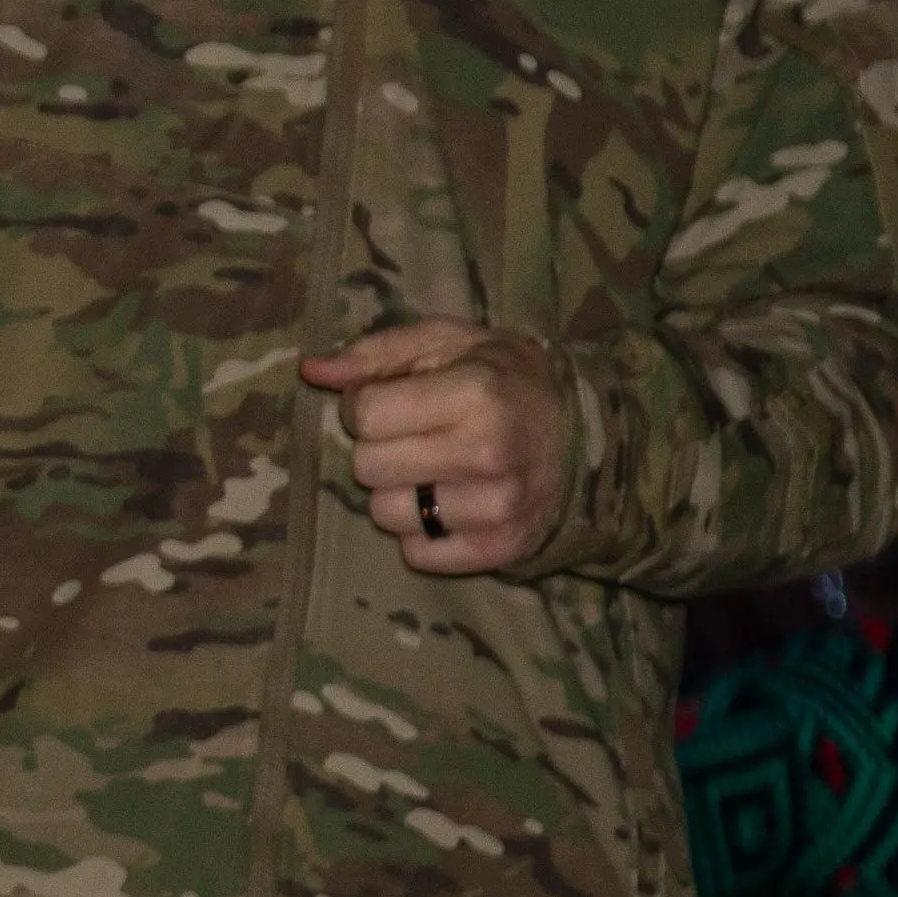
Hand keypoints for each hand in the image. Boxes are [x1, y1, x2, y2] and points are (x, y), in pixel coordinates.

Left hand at [302, 320, 568, 574]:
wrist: (587, 431)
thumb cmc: (504, 377)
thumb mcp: (447, 342)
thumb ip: (374, 354)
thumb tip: (310, 371)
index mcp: (475, 394)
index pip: (364, 414)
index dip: (366, 404)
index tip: (395, 400)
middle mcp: (488, 454)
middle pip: (367, 467)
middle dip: (381, 448)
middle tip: (418, 436)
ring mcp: (498, 508)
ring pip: (386, 514)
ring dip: (399, 493)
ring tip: (436, 469)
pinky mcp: (502, 548)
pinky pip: (418, 554)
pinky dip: (423, 533)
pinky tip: (450, 503)